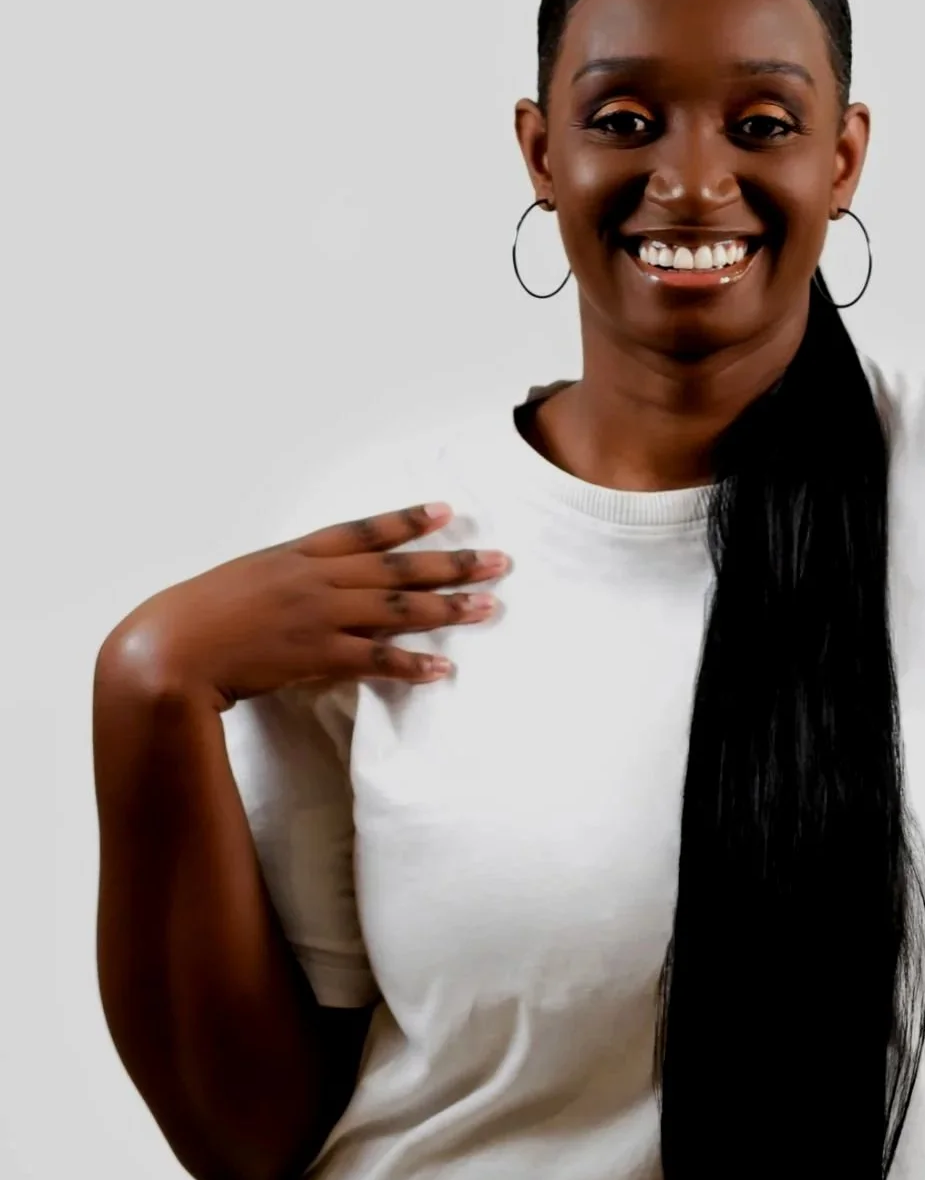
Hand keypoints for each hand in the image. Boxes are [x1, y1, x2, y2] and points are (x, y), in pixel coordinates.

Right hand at [97, 503, 509, 713]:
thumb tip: (316, 583)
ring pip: (397, 610)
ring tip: (491, 608)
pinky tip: (444, 669)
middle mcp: (314, 579)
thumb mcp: (244, 581)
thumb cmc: (197, 618)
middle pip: (397, 568)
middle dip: (453, 564)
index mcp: (296, 554)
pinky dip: (412, 665)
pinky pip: (375, 660)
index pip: (363, 531)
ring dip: (449, 609)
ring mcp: (318, 616)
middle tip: (500, 562)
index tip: (446, 510)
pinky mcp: (315, 656)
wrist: (169, 649)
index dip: (406, 520)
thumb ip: (285, 578)